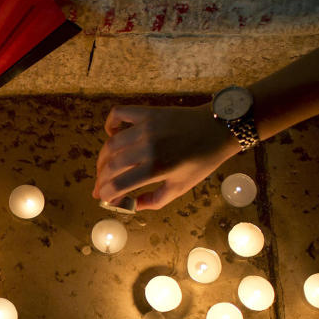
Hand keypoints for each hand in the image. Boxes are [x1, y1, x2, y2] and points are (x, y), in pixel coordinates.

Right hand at [92, 104, 240, 210]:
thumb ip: (154, 200)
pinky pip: (118, 114)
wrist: (217, 129)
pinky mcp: (147, 113)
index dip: (106, 194)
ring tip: (104, 168)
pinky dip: (110, 124)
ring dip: (102, 159)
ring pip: (110, 144)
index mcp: (157, 168)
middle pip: (110, 166)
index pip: (118, 184)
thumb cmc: (200, 161)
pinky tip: (112, 135)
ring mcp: (146, 128)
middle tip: (100, 187)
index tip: (104, 198)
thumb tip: (132, 205)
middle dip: (100, 180)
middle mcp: (147, 147)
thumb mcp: (181, 187)